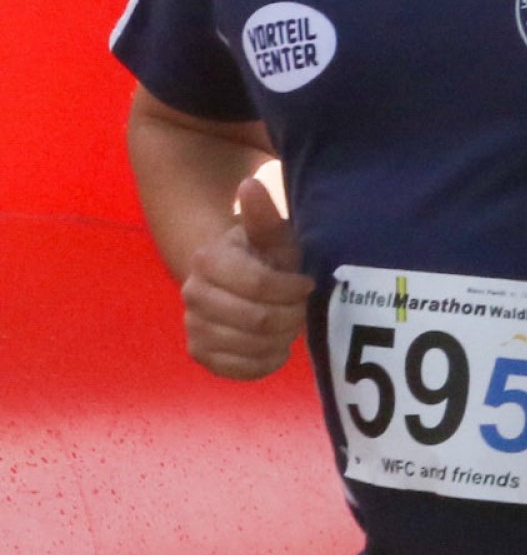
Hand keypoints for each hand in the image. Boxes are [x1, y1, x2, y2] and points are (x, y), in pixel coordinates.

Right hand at [181, 172, 309, 379]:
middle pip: (258, 319)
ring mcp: (194, 327)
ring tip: (287, 323)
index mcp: (208, 260)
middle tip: (300, 308)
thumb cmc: (264, 257)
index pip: (258, 284)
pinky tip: (273, 343)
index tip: (305, 284)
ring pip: (252, 346)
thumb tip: (250, 184)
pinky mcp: (201, 355)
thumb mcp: (271, 236)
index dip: (291, 289)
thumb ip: (263, 216)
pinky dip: (267, 360)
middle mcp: (193, 294)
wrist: (239, 285)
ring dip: (282, 338)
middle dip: (291, 316)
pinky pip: (241, 370)